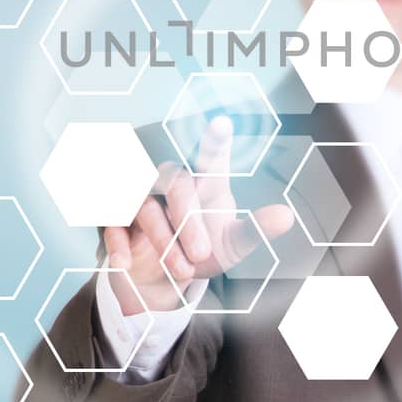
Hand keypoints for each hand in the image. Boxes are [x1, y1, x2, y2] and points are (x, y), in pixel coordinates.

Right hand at [102, 116, 294, 313]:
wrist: (164, 279)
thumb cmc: (203, 252)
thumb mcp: (233, 246)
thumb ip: (256, 230)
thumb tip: (288, 216)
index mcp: (206, 185)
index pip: (211, 159)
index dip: (215, 142)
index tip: (221, 122)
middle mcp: (174, 185)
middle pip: (176, 185)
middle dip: (188, 222)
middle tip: (201, 254)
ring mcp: (144, 200)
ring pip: (147, 207)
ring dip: (164, 241)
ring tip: (182, 271)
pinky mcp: (119, 219)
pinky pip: (114, 223)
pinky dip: (118, 243)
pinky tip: (126, 262)